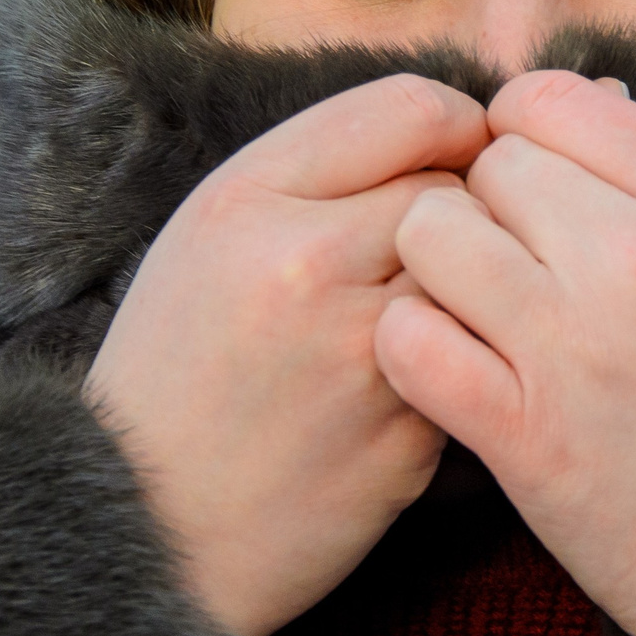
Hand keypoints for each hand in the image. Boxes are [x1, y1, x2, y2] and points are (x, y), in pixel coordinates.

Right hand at [86, 74, 489, 635]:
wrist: (152, 527)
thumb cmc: (183, 368)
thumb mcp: (209, 236)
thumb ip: (320, 170)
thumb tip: (459, 127)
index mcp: (246, 200)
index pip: (411, 108)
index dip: (457, 123)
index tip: (462, 149)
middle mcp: (304, 265)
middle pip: (457, 189)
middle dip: (466, 209)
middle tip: (437, 246)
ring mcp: (362, 354)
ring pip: (483, 274)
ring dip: (475, 287)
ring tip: (435, 309)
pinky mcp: (407, 434)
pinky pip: (481, 362)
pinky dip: (468, 366)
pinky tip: (419, 385)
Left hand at [377, 70, 635, 635]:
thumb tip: (556, 103)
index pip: (551, 99)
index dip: (517, 138)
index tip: (528, 195)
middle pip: (487, 166)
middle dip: (483, 211)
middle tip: (513, 276)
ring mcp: (580, 347)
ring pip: (430, 235)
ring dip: (436, 273)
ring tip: (477, 320)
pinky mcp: (527, 437)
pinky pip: (408, 340)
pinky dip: (412, 350)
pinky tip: (451, 375)